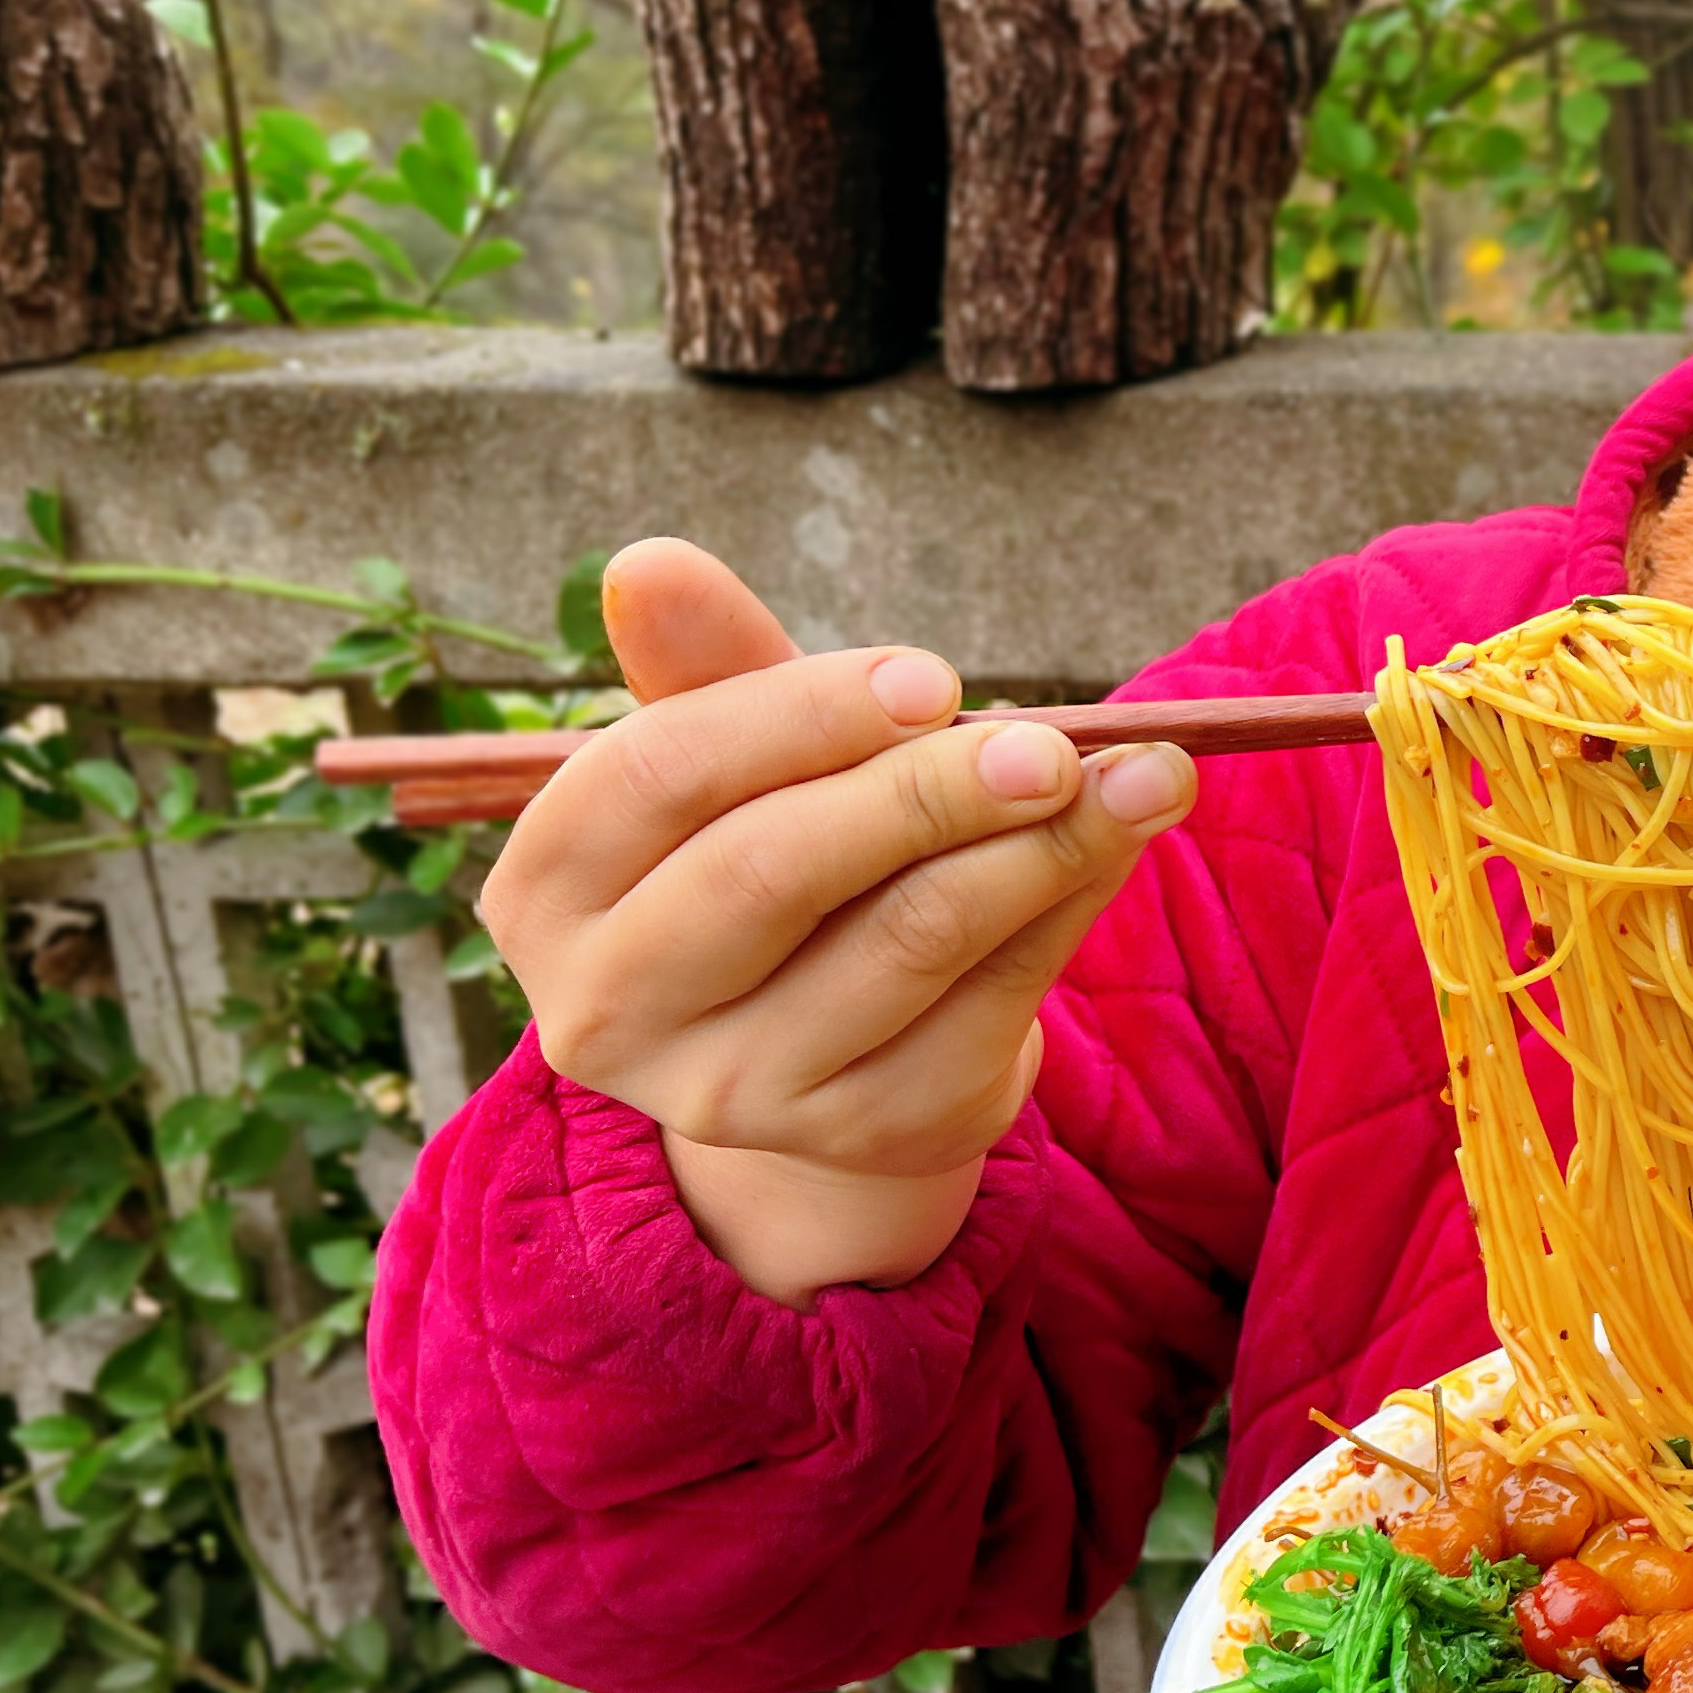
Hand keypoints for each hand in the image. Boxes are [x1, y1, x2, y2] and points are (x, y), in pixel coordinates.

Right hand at [477, 539, 1197, 1302]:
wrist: (838, 1049)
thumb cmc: (778, 859)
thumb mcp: (737, 764)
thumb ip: (706, 668)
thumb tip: (647, 563)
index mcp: (550, 892)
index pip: (656, 774)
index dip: (803, 713)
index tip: (932, 677)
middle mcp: (614, 1008)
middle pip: (774, 869)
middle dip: (929, 790)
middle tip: (1051, 742)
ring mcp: (738, 1091)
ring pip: (908, 939)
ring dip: (1040, 843)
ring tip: (1142, 774)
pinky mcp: (868, 1130)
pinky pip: (993, 1001)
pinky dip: (1069, 905)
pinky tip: (1122, 841)